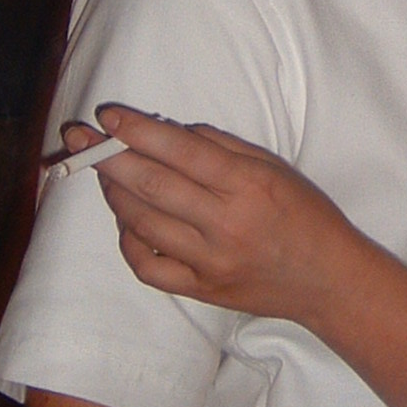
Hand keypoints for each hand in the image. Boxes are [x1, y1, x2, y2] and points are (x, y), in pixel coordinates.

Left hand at [94, 105, 351, 321]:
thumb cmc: (305, 215)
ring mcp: (208, 261)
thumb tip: (169, 132)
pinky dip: (129, 240)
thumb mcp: (274, 168)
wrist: (327, 280)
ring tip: (104, 173)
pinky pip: (148, 267)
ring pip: (141, 224)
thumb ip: (222, 147)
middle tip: (79, 138)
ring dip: (114, 194)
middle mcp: (224, 223)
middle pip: (151, 186)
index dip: (138, 131)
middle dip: (108, 158)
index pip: (180, 151)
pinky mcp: (200, 290)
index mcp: (247, 185)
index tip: (109, 116)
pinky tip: (127, 221)